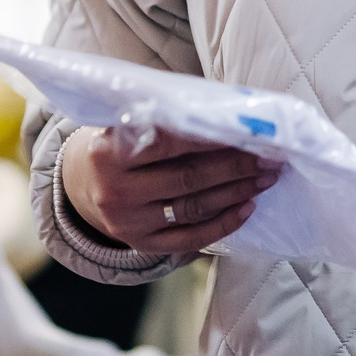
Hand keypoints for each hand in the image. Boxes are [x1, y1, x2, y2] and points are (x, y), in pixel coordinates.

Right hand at [60, 125, 278, 252]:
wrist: (86, 185)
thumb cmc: (121, 143)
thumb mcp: (128, 123)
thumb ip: (167, 118)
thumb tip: (229, 111)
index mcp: (108, 151)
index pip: (168, 142)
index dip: (212, 137)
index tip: (248, 131)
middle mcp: (115, 189)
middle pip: (187, 177)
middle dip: (235, 166)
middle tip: (269, 157)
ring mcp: (129, 222)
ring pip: (193, 207)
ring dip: (236, 192)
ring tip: (264, 178)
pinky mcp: (143, 243)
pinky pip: (191, 237)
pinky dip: (224, 223)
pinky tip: (247, 207)